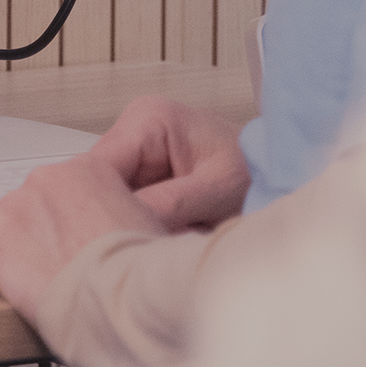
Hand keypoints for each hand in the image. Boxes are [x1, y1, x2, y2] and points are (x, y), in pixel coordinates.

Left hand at [0, 155, 168, 318]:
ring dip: (16, 252)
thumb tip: (122, 226)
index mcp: (87, 168)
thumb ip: (123, 211)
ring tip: (40, 280)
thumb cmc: (140, 267)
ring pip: (3, 229)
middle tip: (58, 264)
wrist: (118, 293)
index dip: (66, 218)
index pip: (62, 187)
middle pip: (30, 205)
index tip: (72, 238)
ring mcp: (13, 209)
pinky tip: (13, 290)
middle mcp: (44, 179)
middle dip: (39, 232)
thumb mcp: (148, 221)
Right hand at [88, 94, 251, 232]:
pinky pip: (120, 203)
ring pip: (104, 197)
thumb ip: (173, 203)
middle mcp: (134, 130)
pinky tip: (152, 236)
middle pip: (96, 183)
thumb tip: (128, 221)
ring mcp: (133, 153)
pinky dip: (133, 223)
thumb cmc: (251, 169)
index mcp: (149, 118)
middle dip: (114, 216)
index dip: (101, 205)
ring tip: (152, 242)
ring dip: (125, 221)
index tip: (115, 238)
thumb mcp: (218, 189)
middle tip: (136, 248)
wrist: (269, 170)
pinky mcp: (137, 175)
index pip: (99, 165)